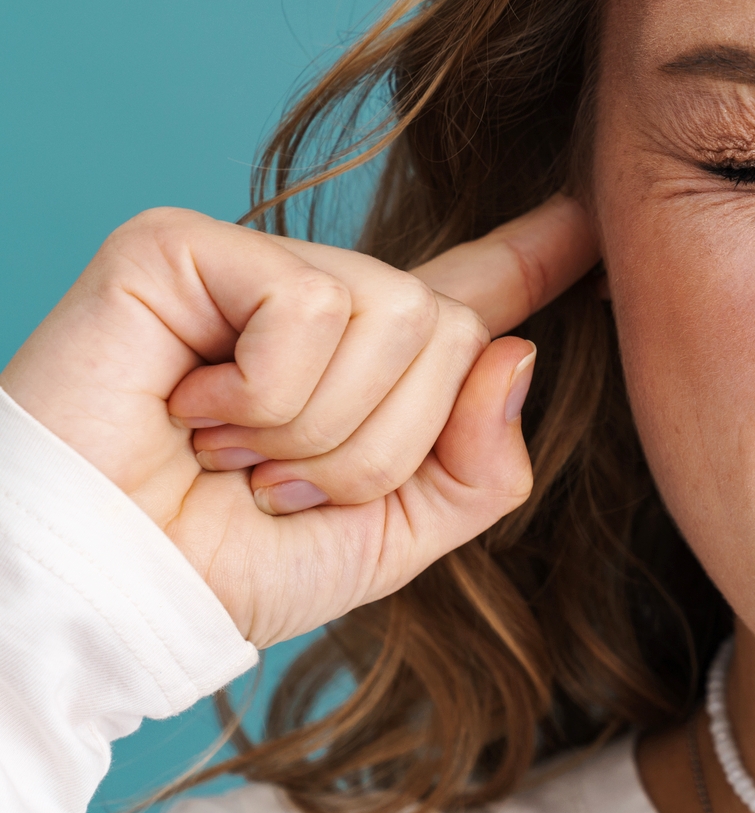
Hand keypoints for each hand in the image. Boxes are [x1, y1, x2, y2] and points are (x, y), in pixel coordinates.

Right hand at [0, 198, 599, 645]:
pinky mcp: (185, 246)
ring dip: (317, 431)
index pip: (475, 292)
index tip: (595, 217)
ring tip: (229, 452)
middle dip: (379, 447)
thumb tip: (518, 351)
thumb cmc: (223, 567)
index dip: (539, 254)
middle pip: (453, 333)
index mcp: (373, 368)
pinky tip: (190, 411)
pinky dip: (263, 394)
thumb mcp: (390, 539)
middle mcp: (323, 303)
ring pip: (394, 319)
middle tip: (274, 483)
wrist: (103, 596)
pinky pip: (309, 309)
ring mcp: (254, 267)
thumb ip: (475, 466)